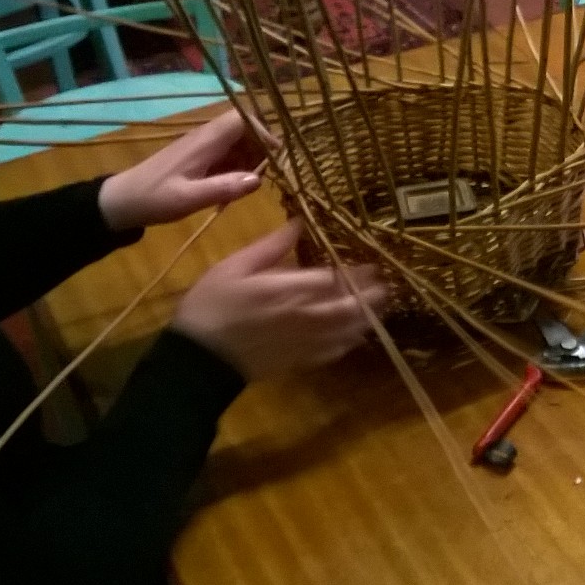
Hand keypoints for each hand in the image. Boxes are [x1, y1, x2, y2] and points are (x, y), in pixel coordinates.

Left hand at [99, 110, 275, 230]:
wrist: (122, 201)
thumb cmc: (154, 198)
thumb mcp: (189, 199)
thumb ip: (223, 188)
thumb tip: (258, 180)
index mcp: (205, 141)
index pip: (244, 118)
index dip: (265, 132)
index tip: (278, 157)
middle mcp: (207, 137)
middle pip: (246, 127)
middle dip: (262, 146)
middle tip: (269, 173)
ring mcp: (203, 146)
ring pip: (240, 140)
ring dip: (253, 157)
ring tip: (254, 183)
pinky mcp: (200, 157)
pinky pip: (229, 152)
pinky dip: (240, 165)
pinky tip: (237, 186)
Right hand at [171, 220, 387, 380]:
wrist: (198, 360)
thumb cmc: (212, 305)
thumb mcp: (234, 266)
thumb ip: (271, 246)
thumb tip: (299, 223)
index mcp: (291, 288)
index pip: (336, 278)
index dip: (359, 271)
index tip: (374, 264)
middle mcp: (307, 315)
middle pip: (352, 305)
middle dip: (372, 295)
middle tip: (386, 284)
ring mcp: (306, 341)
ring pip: (349, 330)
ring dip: (368, 317)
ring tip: (380, 306)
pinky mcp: (301, 361)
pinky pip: (334, 351)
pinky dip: (349, 341)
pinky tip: (355, 334)